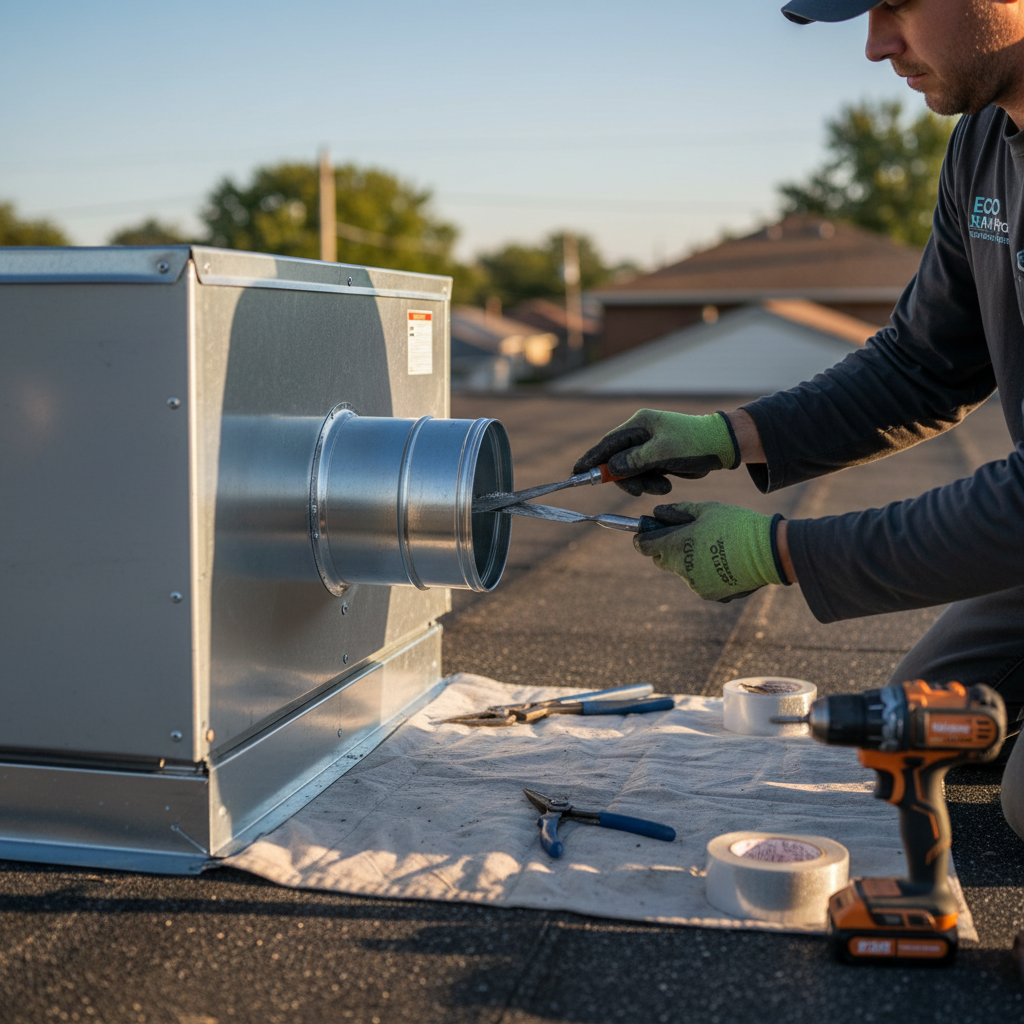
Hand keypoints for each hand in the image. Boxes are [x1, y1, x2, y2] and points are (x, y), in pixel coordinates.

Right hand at [573, 409, 738, 496]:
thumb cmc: (694, 444)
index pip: (607, 443)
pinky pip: (645, 474)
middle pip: (617, 460)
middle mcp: (641, 433)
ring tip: (663, 486)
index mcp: (640, 424)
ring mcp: (649, 446)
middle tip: (636, 491)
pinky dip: (653, 483)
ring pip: (632, 471)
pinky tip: (667, 483)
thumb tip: (610, 469)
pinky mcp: (658, 458)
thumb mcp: (663, 452)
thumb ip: (634, 460)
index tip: (575, 472)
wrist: (721, 447)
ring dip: (643, 483)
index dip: (591, 458)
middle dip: (625, 478)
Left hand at [634, 501, 785, 602]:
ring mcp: (695, 584)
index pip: (644, 545)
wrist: (768, 552)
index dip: (643, 538)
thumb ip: (678, 511)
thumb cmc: (736, 525)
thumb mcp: (706, 509)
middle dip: (666, 549)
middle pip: (661, 560)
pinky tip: (723, 561)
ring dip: (689, 562)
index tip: (646, 533)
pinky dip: (705, 573)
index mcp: (676, 545)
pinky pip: (700, 582)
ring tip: (713, 548)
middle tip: (683, 536)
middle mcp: (681, 568)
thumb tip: (657, 512)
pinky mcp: (709, 594)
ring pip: (683, 572)